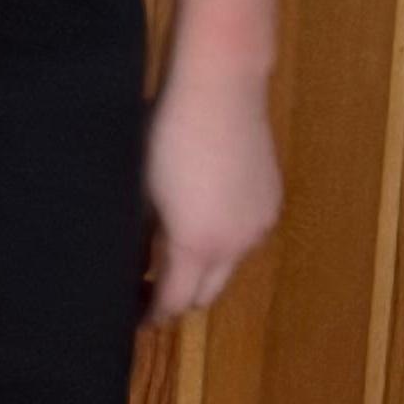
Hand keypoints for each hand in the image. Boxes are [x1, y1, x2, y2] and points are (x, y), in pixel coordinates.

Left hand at [144, 50, 282, 320]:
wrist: (219, 88)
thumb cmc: (167, 133)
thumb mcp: (141, 191)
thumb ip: (140, 237)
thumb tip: (133, 264)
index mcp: (198, 244)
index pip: (176, 303)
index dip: (151, 313)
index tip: (132, 314)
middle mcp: (237, 243)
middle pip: (206, 294)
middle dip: (178, 296)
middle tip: (147, 287)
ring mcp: (259, 224)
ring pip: (228, 266)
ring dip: (203, 267)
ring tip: (170, 247)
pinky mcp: (271, 202)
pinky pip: (245, 237)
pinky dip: (224, 240)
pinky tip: (201, 217)